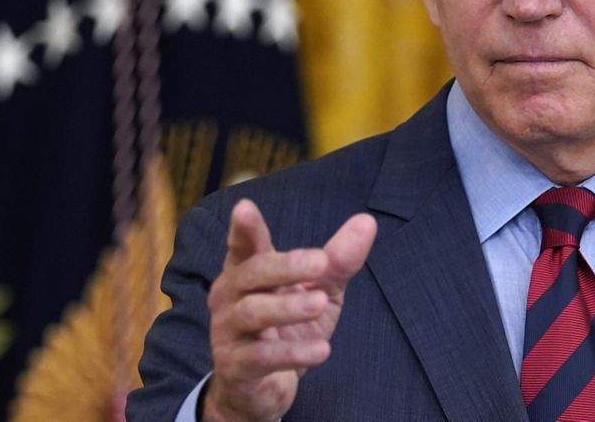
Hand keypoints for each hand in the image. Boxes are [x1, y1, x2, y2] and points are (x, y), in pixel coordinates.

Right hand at [201, 199, 376, 421]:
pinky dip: (292, 353)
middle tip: (320, 262)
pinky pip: (261, 357)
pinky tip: (322, 350)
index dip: (244, 228)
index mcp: (248, 271)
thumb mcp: (319, 291)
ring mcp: (228, 331)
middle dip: (285, 265)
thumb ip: (337, 260)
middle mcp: (230, 296)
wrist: (263, 386)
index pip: (244, 245)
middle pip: (251, 273)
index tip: (245, 208)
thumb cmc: (288, 327)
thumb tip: (366, 223)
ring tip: (320, 303)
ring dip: (287, 307)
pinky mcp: (236, 366)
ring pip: (252, 313)